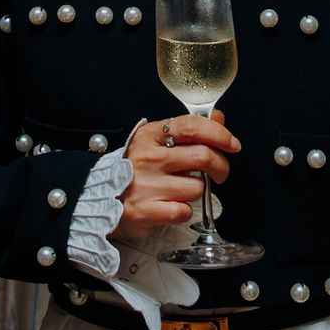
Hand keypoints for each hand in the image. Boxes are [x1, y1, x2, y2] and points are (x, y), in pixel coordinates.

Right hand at [112, 112, 237, 236]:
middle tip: (219, 172)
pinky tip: (172, 205)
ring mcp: (145, 185)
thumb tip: (218, 119)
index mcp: (149, 136)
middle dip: (220, 166)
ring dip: (197, 190)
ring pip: (197, 187)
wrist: (98, 198)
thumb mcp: (156, 142)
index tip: (231, 143)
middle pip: (203, 156)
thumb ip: (188, 129)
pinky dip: (184, 211)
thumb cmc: (134, 169)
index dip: (218, 134)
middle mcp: (147, 158)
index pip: (192, 126)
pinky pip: (184, 211)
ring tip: (182, 189)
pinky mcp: (145, 211)